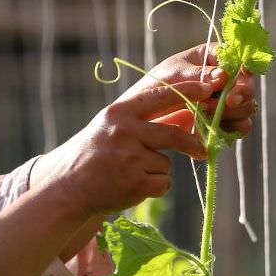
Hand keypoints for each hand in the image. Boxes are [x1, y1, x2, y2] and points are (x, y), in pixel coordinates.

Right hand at [32, 78, 218, 217]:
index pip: (160, 96)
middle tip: (202, 149)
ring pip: (167, 164)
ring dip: (157, 170)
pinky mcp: (134, 183)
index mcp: (119, 113)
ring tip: (132, 172)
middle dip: (192, 144)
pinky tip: (132, 185)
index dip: (187, 91)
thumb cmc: (97, 153)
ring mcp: (129, 158)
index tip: (208, 88)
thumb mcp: (113, 126)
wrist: (67, 187)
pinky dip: (154, 187)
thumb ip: (146, 118)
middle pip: (173, 135)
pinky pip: (163, 183)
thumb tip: (189, 112)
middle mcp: (124, 132)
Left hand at [124, 43, 258, 136]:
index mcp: (214, 58)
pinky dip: (232, 129)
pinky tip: (216, 128)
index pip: (239, 59)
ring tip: (205, 113)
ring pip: (247, 107)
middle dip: (240, 94)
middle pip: (248, 85)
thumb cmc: (156, 87)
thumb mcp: (173, 75)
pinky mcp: (226, 122)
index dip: (246, 66)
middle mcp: (226, 79)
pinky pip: (241, 127)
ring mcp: (227, 102)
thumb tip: (223, 75)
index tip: (244, 74)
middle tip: (227, 102)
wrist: (144, 118)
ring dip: (232, 113)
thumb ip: (198, 74)